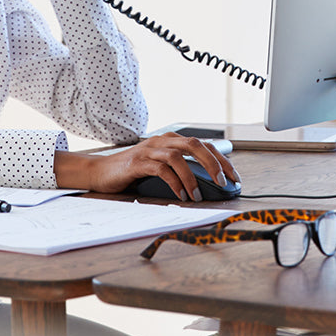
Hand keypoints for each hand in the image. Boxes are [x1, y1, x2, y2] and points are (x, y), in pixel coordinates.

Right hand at [58, 135, 240, 200]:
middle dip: (213, 163)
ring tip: (198, 195)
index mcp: (171, 140)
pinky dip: (174, 182)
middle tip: (223, 182)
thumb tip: (207, 186)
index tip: (234, 177)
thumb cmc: (134, 172)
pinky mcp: (137, 162)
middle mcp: (163, 140)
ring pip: (178, 156)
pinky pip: (160, 169)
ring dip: (191, 177)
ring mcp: (149, 149)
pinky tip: (181, 194)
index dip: (221, 159)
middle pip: (195, 145)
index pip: (204, 145)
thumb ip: (180, 170)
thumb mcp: (161, 168)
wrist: (101, 172)